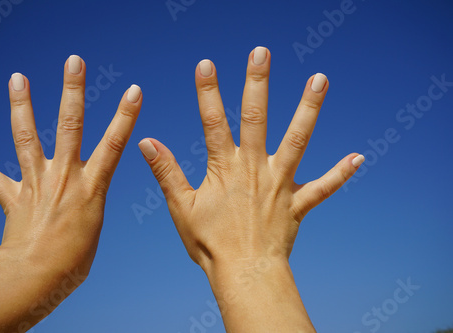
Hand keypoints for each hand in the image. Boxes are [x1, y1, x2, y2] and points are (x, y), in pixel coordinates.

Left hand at [0, 55, 141, 331]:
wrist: (35, 276)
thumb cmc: (72, 262)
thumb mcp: (93, 229)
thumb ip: (86, 207)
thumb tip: (77, 206)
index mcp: (90, 187)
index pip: (114, 144)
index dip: (125, 117)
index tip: (133, 91)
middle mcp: (63, 176)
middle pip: (70, 126)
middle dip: (73, 91)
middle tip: (73, 62)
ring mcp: (36, 183)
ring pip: (27, 136)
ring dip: (21, 105)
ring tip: (17, 77)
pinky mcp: (13, 196)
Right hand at [139, 47, 363, 330]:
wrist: (244, 273)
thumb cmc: (210, 244)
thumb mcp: (181, 206)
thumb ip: (166, 171)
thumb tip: (146, 142)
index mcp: (225, 168)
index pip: (213, 122)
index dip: (208, 92)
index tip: (206, 64)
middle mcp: (255, 168)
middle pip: (256, 117)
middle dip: (257, 83)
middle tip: (261, 52)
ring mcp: (280, 183)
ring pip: (297, 139)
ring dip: (308, 108)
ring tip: (320, 79)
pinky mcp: (297, 203)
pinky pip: (322, 187)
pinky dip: (339, 174)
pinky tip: (358, 158)